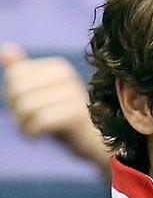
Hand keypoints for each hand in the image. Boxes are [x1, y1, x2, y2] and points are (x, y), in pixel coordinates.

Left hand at [0, 43, 110, 172]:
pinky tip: (37, 137)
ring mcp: (73, 94)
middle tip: (27, 123)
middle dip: (16, 111)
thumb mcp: (44, 96)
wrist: (98, 147)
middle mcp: (67, 76)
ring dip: (23, 124)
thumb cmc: (68, 123)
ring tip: (33, 131)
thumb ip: (24, 74)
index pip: (15, 75)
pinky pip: (39, 121)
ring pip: (26, 106)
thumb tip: (5, 50)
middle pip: (17, 89)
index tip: (25, 111)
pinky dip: (32, 132)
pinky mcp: (76, 115)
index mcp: (58, 68)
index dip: (11, 97)